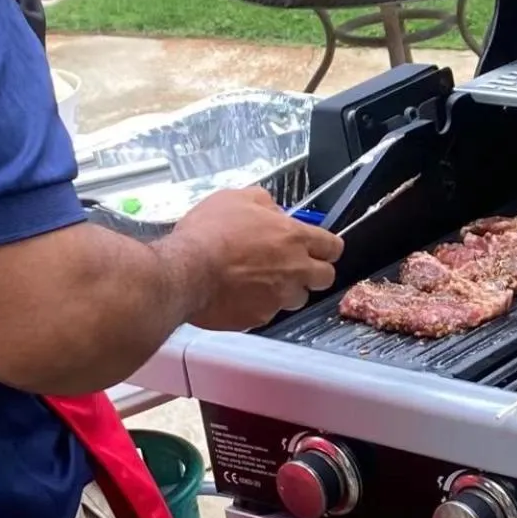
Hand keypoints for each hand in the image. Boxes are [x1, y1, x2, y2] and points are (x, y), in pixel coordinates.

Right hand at [167, 187, 343, 330]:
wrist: (184, 271)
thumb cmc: (208, 232)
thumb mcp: (235, 199)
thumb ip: (263, 202)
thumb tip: (274, 210)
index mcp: (294, 238)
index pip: (333, 246)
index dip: (326, 248)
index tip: (318, 248)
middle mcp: (295, 270)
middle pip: (325, 278)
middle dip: (314, 273)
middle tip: (293, 267)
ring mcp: (279, 297)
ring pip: (298, 299)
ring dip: (286, 291)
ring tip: (259, 282)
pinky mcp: (259, 318)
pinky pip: (268, 313)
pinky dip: (258, 306)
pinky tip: (238, 296)